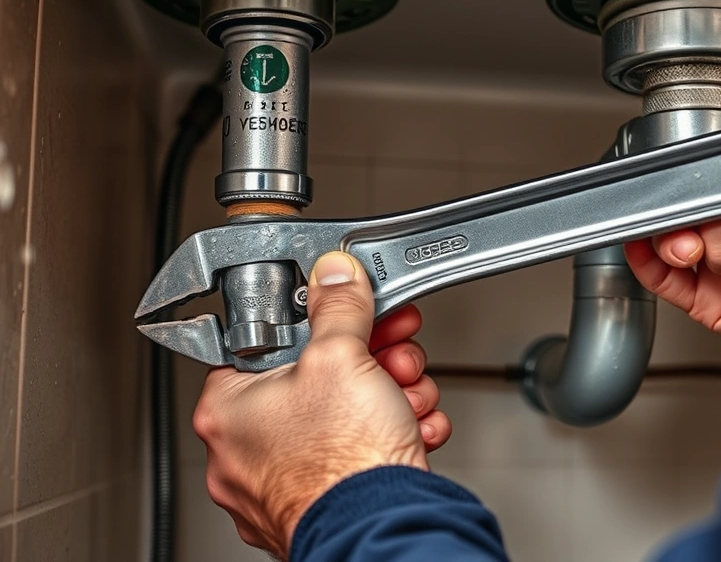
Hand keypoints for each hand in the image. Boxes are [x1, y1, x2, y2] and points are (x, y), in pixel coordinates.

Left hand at [193, 252, 451, 558]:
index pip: (269, 342)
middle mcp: (243, 452)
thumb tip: (334, 275)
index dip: (322, 321)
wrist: (384, 528)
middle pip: (314, 379)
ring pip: (341, 416)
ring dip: (387, 397)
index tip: (352, 315)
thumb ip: (337, 306)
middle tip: (394, 353)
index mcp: (227, 410)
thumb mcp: (342, 356)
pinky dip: (388, 437)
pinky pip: (354, 453)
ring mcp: (281, 484)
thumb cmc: (343, 464)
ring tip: (408, 398)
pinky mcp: (319, 502)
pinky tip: (410, 430)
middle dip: (371, 361)